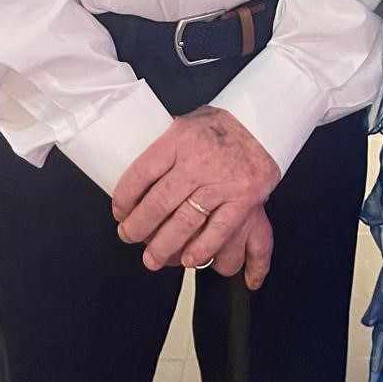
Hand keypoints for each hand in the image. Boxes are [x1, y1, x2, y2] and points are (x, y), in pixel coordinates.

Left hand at [111, 107, 280, 286]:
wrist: (262, 121)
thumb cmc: (221, 125)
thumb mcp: (187, 124)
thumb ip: (165, 148)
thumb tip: (138, 179)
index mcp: (180, 139)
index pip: (142, 172)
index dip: (124, 198)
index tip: (120, 212)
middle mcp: (199, 161)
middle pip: (159, 202)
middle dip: (139, 227)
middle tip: (130, 237)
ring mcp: (222, 182)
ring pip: (185, 223)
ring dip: (164, 246)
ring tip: (153, 258)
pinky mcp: (243, 200)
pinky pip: (218, 231)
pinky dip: (202, 249)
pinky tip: (190, 260)